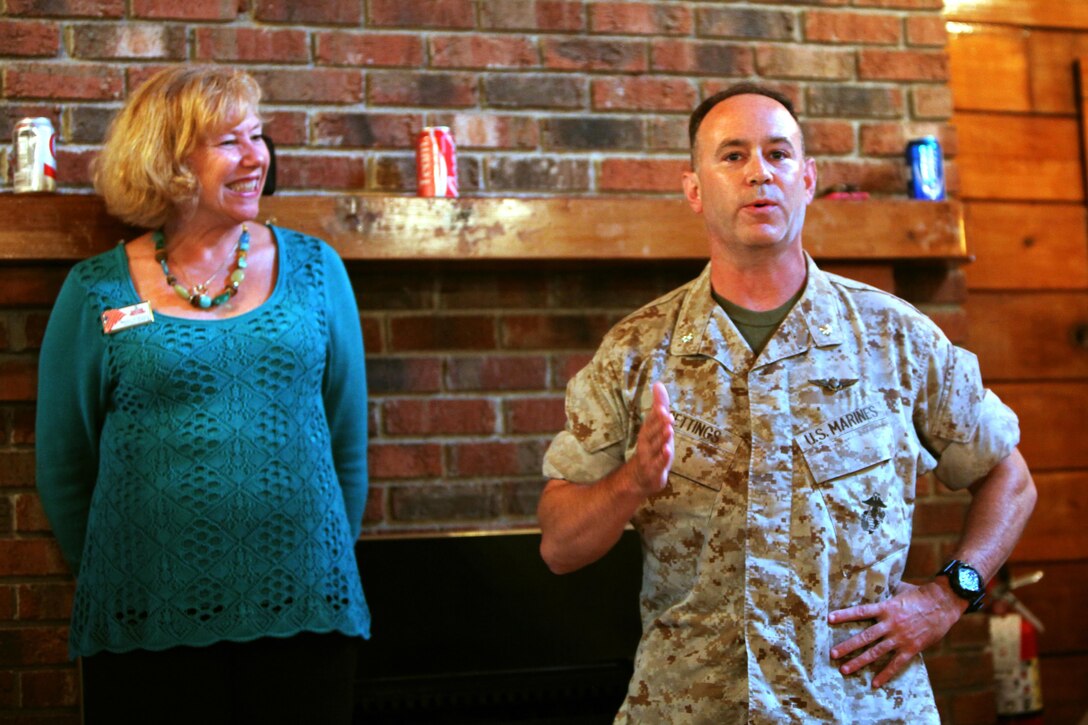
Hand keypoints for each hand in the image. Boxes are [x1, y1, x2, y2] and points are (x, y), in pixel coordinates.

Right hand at [631, 382, 673, 495]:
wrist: (639, 477)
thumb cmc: (651, 448)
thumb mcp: (657, 427)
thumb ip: (659, 406)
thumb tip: (658, 384)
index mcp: (647, 432)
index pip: (651, 421)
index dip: (656, 414)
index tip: (661, 406)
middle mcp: (646, 443)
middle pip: (652, 432)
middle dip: (658, 423)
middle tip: (665, 413)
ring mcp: (649, 457)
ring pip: (655, 447)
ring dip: (662, 438)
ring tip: (669, 429)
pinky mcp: (655, 470)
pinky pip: (658, 464)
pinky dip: (662, 458)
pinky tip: (667, 451)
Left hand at [828, 580, 963, 687]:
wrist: (943, 603)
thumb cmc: (920, 594)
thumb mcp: (899, 590)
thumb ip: (885, 594)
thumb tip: (872, 584)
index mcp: (886, 608)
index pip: (861, 612)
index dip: (845, 615)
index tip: (829, 619)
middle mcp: (890, 624)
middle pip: (865, 637)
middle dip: (847, 646)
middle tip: (832, 654)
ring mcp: (900, 638)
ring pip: (876, 652)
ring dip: (859, 662)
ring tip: (844, 669)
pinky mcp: (911, 648)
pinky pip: (896, 664)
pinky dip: (885, 674)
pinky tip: (875, 683)